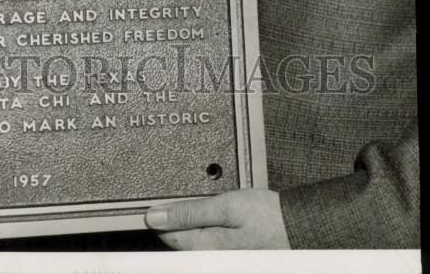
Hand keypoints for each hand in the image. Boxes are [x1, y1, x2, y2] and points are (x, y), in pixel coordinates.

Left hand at [145, 189, 288, 249]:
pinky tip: (217, 211)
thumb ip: (188, 213)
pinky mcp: (228, 251)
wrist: (298, 226)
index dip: (158, 213)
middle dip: (177, 214)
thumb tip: (154, 217)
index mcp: (203, 249)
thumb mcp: (225, 207)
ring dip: (193, 217)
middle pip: (178, 236)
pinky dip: (207, 221)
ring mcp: (219, 256)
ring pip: (193, 235)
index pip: (165, 235)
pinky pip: (207, 236)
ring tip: (209, 203)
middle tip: (189, 196)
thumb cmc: (267, 217)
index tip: (156, 198)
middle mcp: (208, 257)